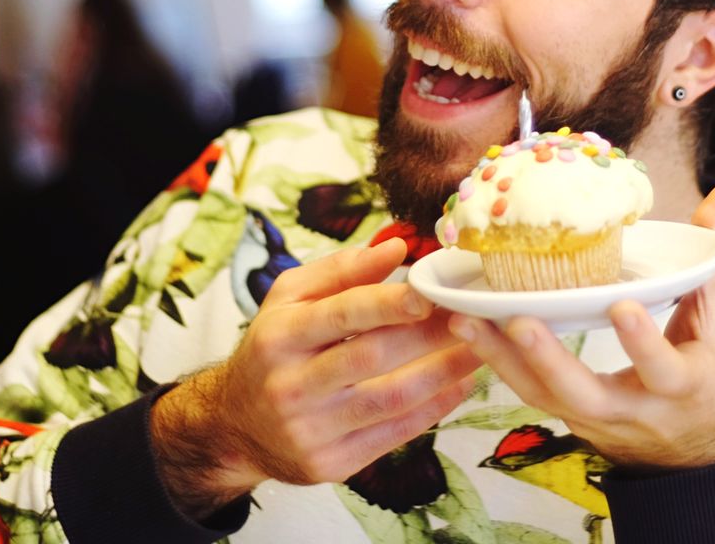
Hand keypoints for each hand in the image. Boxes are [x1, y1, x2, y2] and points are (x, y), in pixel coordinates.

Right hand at [151, 237, 480, 517]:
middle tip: (470, 315)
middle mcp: (290, 385)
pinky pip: (393, 435)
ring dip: (443, 373)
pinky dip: (433, 410)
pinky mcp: (330, 465)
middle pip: (371, 356)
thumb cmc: (272, 348)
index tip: (430, 292)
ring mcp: (310, 430)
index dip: (388, 303)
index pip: (341, 315)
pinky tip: (459, 387)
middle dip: (429, 335)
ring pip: (389, 399)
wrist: (235, 425)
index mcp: (278, 336)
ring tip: (479, 350)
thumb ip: (341, 270)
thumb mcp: (289, 299)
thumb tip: (396, 249)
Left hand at [449, 183, 714, 470]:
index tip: (623, 306)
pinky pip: (527, 392)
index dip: (643, 343)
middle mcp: (634, 410)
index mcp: (682, 385)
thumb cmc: (707, 376)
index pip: (664, 369)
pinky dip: (496, 362)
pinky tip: (466, 329)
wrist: (696, 456)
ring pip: (543, 396)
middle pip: (586, 393)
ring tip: (465, 319)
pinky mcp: (565, 417)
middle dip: (551, 360)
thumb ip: (713, 256)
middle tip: (519, 321)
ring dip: (502, 358)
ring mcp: (594, 419)